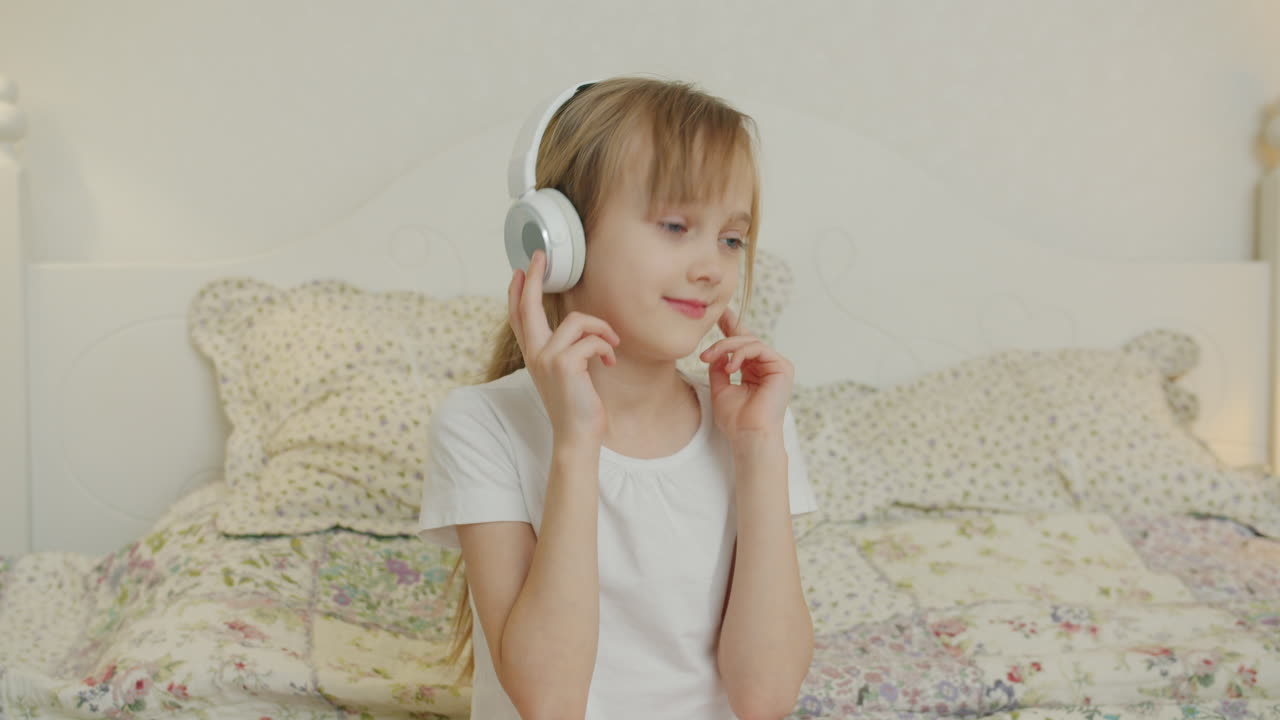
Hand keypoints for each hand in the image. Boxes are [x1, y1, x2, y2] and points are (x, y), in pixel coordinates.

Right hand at [509, 250, 619, 448]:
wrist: (577, 436)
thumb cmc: (577, 406)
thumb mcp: (566, 374)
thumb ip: (564, 350)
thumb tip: (579, 328)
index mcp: (534, 355)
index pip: (519, 317)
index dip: (518, 292)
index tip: (522, 270)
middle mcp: (534, 354)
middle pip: (529, 308)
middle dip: (535, 279)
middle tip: (540, 257)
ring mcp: (546, 358)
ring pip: (576, 322)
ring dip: (601, 330)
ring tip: (611, 345)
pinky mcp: (564, 364)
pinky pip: (591, 339)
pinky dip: (605, 348)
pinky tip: (609, 361)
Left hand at [699, 307, 792, 440]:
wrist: (748, 437)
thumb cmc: (736, 420)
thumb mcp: (720, 388)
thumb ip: (719, 368)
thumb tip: (716, 352)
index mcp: (753, 371)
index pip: (742, 344)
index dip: (730, 326)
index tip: (718, 313)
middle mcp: (766, 366)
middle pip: (744, 340)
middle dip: (722, 341)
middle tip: (704, 352)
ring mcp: (776, 366)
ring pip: (749, 342)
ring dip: (726, 347)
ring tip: (710, 359)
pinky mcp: (782, 368)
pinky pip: (759, 348)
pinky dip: (740, 354)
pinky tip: (729, 367)